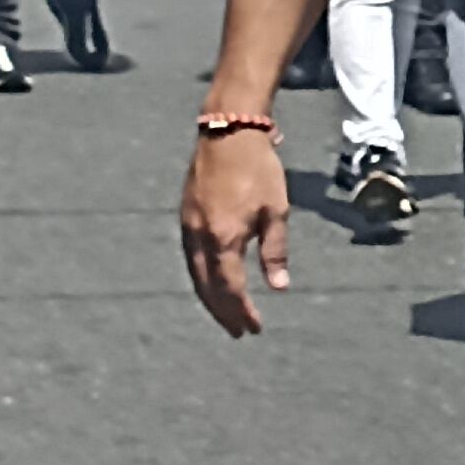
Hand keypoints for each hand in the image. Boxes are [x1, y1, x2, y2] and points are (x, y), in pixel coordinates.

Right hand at [180, 125, 290, 336]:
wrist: (229, 133)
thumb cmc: (259, 170)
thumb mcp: (276, 211)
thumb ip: (275, 251)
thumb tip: (279, 288)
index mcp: (224, 237)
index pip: (230, 287)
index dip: (241, 311)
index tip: (254, 328)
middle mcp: (200, 236)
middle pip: (208, 288)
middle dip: (224, 312)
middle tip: (239, 332)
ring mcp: (188, 226)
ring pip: (196, 275)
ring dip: (211, 299)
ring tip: (227, 315)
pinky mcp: (185, 217)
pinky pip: (191, 258)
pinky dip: (202, 278)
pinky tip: (213, 284)